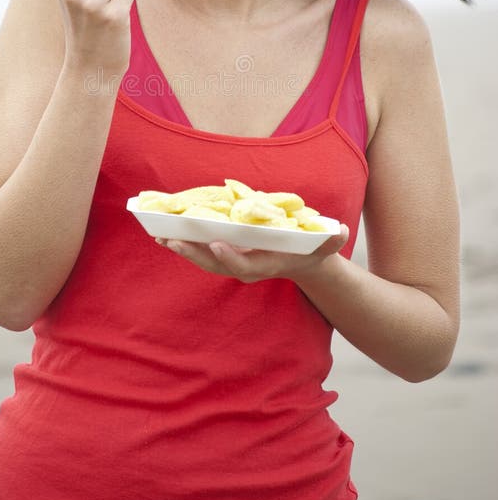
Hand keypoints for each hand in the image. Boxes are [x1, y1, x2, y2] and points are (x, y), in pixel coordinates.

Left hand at [155, 225, 349, 283]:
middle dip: (193, 253)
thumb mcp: (326, 243)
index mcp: (266, 265)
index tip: (215, 242)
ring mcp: (234, 261)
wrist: (302, 259)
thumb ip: (333, 239)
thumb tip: (340, 232)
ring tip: (159, 236)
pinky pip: (201, 249)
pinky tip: (164, 233)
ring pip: (203, 258)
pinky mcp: (225, 253)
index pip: (244, 266)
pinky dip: (184, 242)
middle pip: (215, 263)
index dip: (229, 256)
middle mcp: (245, 267)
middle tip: (171, 239)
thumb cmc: (312, 249)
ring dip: (181, 248)